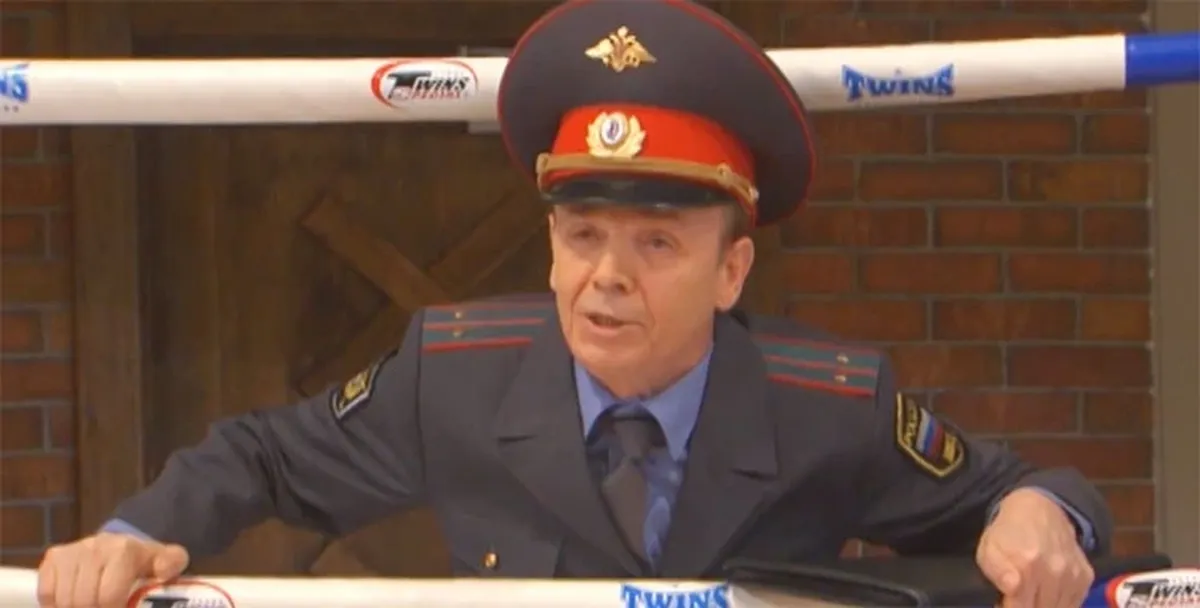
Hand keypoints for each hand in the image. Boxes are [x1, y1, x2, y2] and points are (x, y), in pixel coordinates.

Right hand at [37, 532, 188, 607]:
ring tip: (92, 606)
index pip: (108, 596)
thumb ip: (172, 564)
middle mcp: (94, 548)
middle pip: (83, 601)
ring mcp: (71, 551)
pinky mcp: (54, 557)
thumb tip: (164, 573)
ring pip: (63, 600)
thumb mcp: (167, 562)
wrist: (123, 545)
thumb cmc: (145, 562)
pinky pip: (46, 593)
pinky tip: (73, 603)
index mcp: (123, 551)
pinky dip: (56, 605)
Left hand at [976, 488, 1093, 607]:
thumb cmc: (1007, 533)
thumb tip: (1012, 590)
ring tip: (1032, 594)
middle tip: (1019, 598)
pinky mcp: (1086, 575)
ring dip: (1045, 606)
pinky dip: (1060, 603)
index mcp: (1026, 566)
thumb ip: (997, 574)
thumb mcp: (988, 550)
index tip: (1006, 602)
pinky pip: (1074, 603)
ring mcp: (1072, 575)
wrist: (1039, 509)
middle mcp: (1054, 572)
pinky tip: (1048, 592)